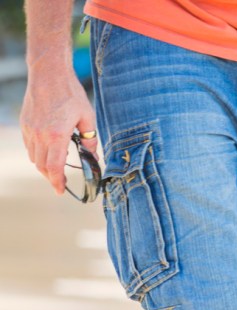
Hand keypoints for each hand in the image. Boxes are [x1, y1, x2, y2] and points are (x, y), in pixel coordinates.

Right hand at [21, 64, 97, 195]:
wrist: (48, 73)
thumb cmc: (70, 93)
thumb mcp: (87, 117)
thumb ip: (90, 139)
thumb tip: (93, 157)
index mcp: (56, 135)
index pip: (54, 168)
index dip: (57, 183)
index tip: (61, 191)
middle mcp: (39, 135)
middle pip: (42, 166)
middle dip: (51, 178)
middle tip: (60, 183)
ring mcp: (29, 129)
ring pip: (34, 157)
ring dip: (44, 166)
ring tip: (57, 168)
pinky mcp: (24, 123)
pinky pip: (29, 145)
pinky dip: (38, 153)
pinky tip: (49, 151)